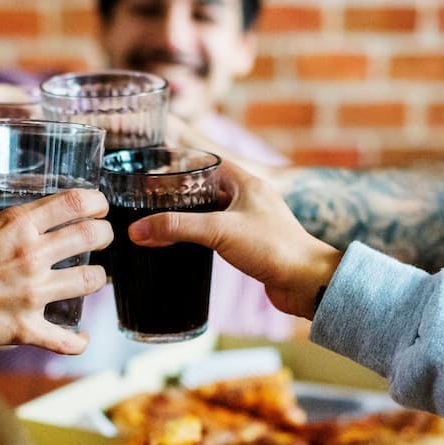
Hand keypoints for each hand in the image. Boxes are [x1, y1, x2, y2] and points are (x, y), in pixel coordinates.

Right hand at [0, 189, 112, 355]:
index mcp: (16, 224)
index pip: (74, 202)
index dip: (96, 202)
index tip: (100, 207)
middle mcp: (32, 254)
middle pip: (92, 236)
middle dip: (105, 235)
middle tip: (103, 238)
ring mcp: (33, 292)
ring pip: (91, 281)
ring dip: (97, 279)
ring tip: (94, 278)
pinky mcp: (26, 327)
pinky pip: (66, 339)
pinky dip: (79, 341)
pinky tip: (82, 337)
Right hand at [128, 162, 341, 319]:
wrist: (306, 282)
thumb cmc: (274, 248)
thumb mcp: (219, 231)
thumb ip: (177, 227)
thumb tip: (137, 230)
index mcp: (245, 182)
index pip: (207, 162)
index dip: (181, 165)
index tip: (154, 173)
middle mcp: (248, 198)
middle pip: (205, 188)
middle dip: (178, 195)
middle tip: (149, 202)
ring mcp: (250, 222)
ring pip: (211, 213)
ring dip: (188, 218)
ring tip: (160, 225)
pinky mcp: (251, 245)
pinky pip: (219, 234)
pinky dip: (200, 237)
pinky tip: (185, 247)